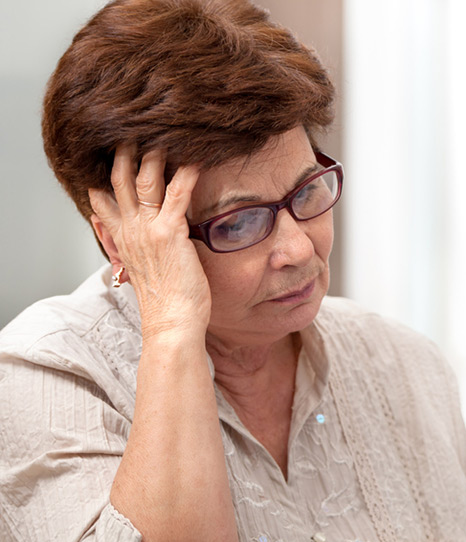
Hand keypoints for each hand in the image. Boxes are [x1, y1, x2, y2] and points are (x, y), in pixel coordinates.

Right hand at [89, 145, 209, 340]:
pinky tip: (197, 157)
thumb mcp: (139, 266)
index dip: (103, 170)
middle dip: (125, 150)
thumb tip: (108, 224)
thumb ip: (124, 242)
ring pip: (143, 178)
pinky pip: (178, 193)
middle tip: (135, 127)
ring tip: (166, 131)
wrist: (171, 323)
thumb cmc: (166, 299)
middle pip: (118, 178)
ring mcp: (147, 229)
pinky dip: (187, 173)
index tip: (110, 148)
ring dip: (153, 153)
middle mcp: (129, 229)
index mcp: (121, 237)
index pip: (101, 195)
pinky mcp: (169, 233)